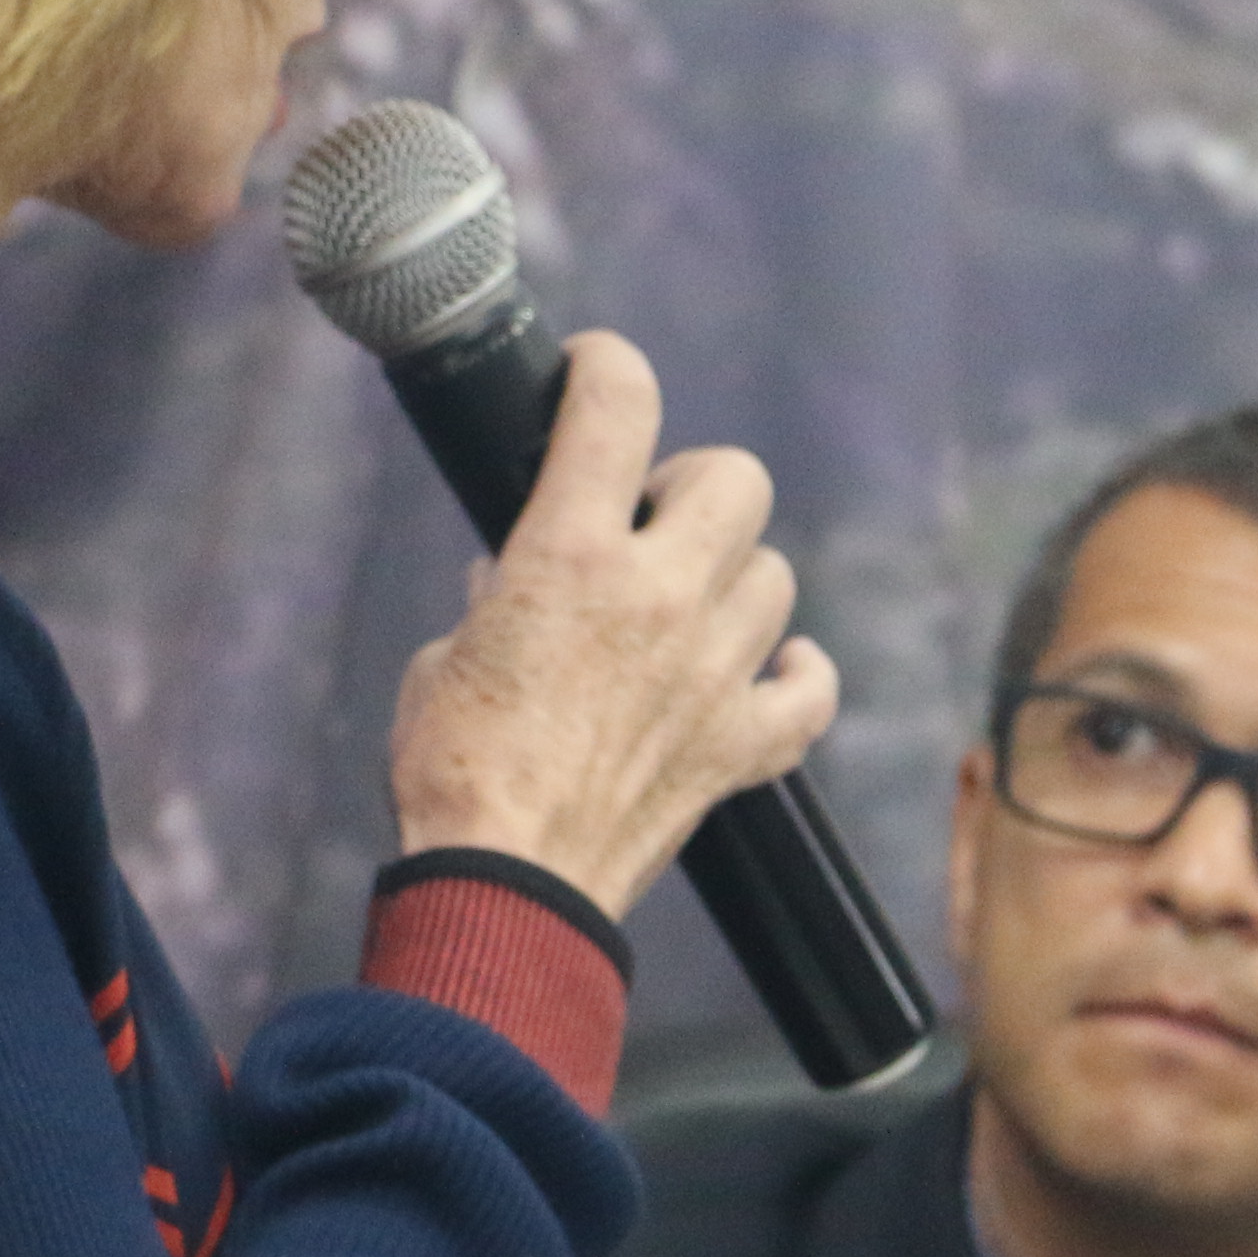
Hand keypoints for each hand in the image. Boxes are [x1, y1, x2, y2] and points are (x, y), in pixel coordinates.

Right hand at [388, 333, 839, 917]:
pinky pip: (812, 690)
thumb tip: (513, 581)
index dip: (608, 367)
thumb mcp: (445, 657)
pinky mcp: (739, 746)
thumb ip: (496, 603)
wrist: (503, 889)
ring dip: (734, 580)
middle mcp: (657, 597)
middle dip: (693, 484)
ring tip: (687, 611)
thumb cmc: (453, 775)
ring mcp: (711, 671)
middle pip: (735, 477)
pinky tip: (769, 672)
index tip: (594, 375)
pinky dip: (799, 676)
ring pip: (774, 575)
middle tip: (650, 521)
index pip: (618, 403)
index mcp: (570, 557)